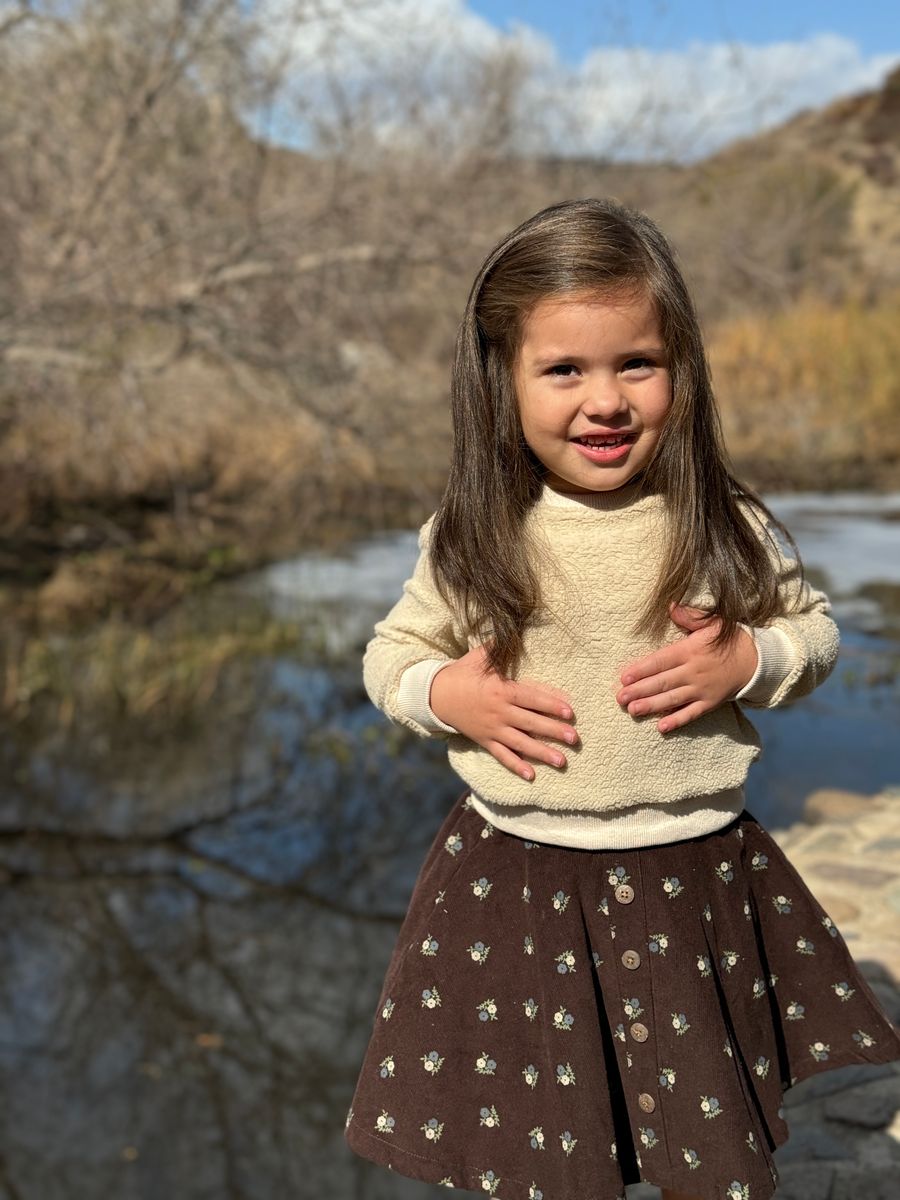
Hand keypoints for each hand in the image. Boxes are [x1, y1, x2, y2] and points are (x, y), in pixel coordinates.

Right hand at [429, 643, 578, 780]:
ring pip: (521, 743)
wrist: (435, 695)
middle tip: (574, 739)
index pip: (531, 698)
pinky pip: (502, 755)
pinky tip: (531, 776)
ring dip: (542, 753)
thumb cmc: (462, 673)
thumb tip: (516, 627)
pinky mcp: (485, 740)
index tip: (570, 712)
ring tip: (562, 761)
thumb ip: (499, 646)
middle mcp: (498, 711)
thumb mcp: (479, 656)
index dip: (551, 705)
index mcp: (501, 689)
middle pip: (531, 722)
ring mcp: (492, 728)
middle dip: (553, 731)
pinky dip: (516, 766)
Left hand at [615, 603, 757, 733]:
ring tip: (633, 710)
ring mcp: (702, 689)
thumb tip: (672, 606)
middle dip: (640, 690)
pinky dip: (677, 720)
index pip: (661, 660)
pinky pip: (692, 714)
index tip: (624, 676)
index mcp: (690, 650)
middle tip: (620, 697)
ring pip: (673, 699)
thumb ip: (690, 617)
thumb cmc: (728, 639)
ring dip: (652, 705)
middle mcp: (694, 671)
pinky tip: (662, 727)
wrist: (755, 660)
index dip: (642, 669)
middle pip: (663, 681)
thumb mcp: (711, 622)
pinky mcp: (710, 702)